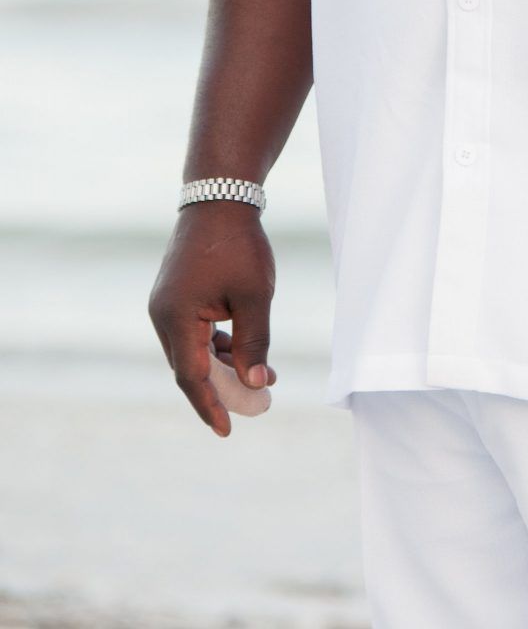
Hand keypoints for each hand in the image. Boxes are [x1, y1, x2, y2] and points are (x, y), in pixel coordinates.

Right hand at [148, 202, 276, 436]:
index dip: (211, 405)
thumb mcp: (254, 296)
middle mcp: (163, 316)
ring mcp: (167, 306)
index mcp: (175, 317)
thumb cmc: (238, 244)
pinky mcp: (176, 297)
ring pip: (193, 351)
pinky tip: (243, 351)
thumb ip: (253, 342)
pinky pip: (194, 334)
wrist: (220, 198)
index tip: (228, 430)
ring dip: (224, 367)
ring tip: (263, 377)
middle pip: (191, 367)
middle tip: (259, 405)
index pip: (191, 376)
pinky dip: (217, 347)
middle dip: (224, 389)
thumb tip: (255, 384)